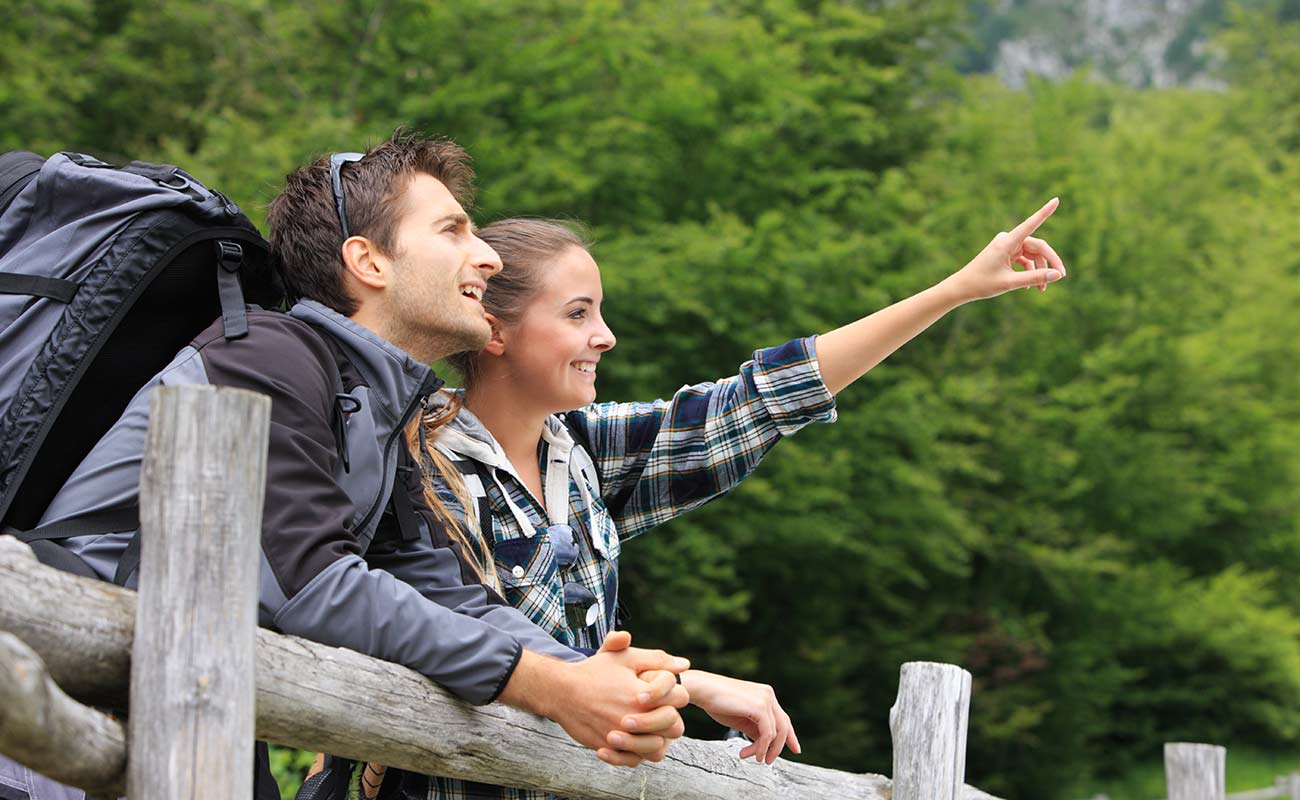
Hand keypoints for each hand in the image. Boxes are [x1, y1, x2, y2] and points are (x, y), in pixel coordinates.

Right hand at [504, 631, 688, 767]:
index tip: (660, 692)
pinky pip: (634, 760)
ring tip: (644, 728)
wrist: (562, 691)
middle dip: (669, 718)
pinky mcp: (610, 749)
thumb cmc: (595, 672)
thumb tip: (684, 664)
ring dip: (655, 738)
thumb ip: (656, 659)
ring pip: (657, 748)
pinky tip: (629, 739)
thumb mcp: (625, 657)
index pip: (680, 698)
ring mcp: (623, 736)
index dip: (674, 694)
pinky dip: (636, 753)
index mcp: (644, 694)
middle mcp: (636, 718)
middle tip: (656, 711)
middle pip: (674, 726)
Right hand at [682, 670, 798, 764]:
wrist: (703, 690)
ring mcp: (765, 699)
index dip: (790, 736)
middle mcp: (768, 695)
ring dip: (764, 750)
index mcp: (765, 695)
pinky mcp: (760, 707)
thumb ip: (755, 728)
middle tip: (767, 762)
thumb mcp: (741, 718)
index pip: (783, 718)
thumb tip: (765, 744)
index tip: (796, 750)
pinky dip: (762, 747)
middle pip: (783, 726)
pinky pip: (768, 733)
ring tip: (751, 757)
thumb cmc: (717, 703)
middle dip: (778, 747)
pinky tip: (752, 754)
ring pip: (776, 732)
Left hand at [943, 197, 1067, 302]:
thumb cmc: (982, 284)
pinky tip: (1029, 287)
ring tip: (1042, 289)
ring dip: (1039, 270)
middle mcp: (1008, 240)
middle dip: (1049, 261)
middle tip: (1061, 276)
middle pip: (1038, 246)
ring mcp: (1007, 246)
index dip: (1044, 212)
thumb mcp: (1010, 283)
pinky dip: (1029, 271)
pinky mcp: (1006, 253)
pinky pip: (1024, 259)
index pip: (1030, 224)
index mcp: (1006, 242)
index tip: (1056, 200)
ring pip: (1033, 254)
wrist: (962, 287)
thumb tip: (1058, 275)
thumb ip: (1035, 278)